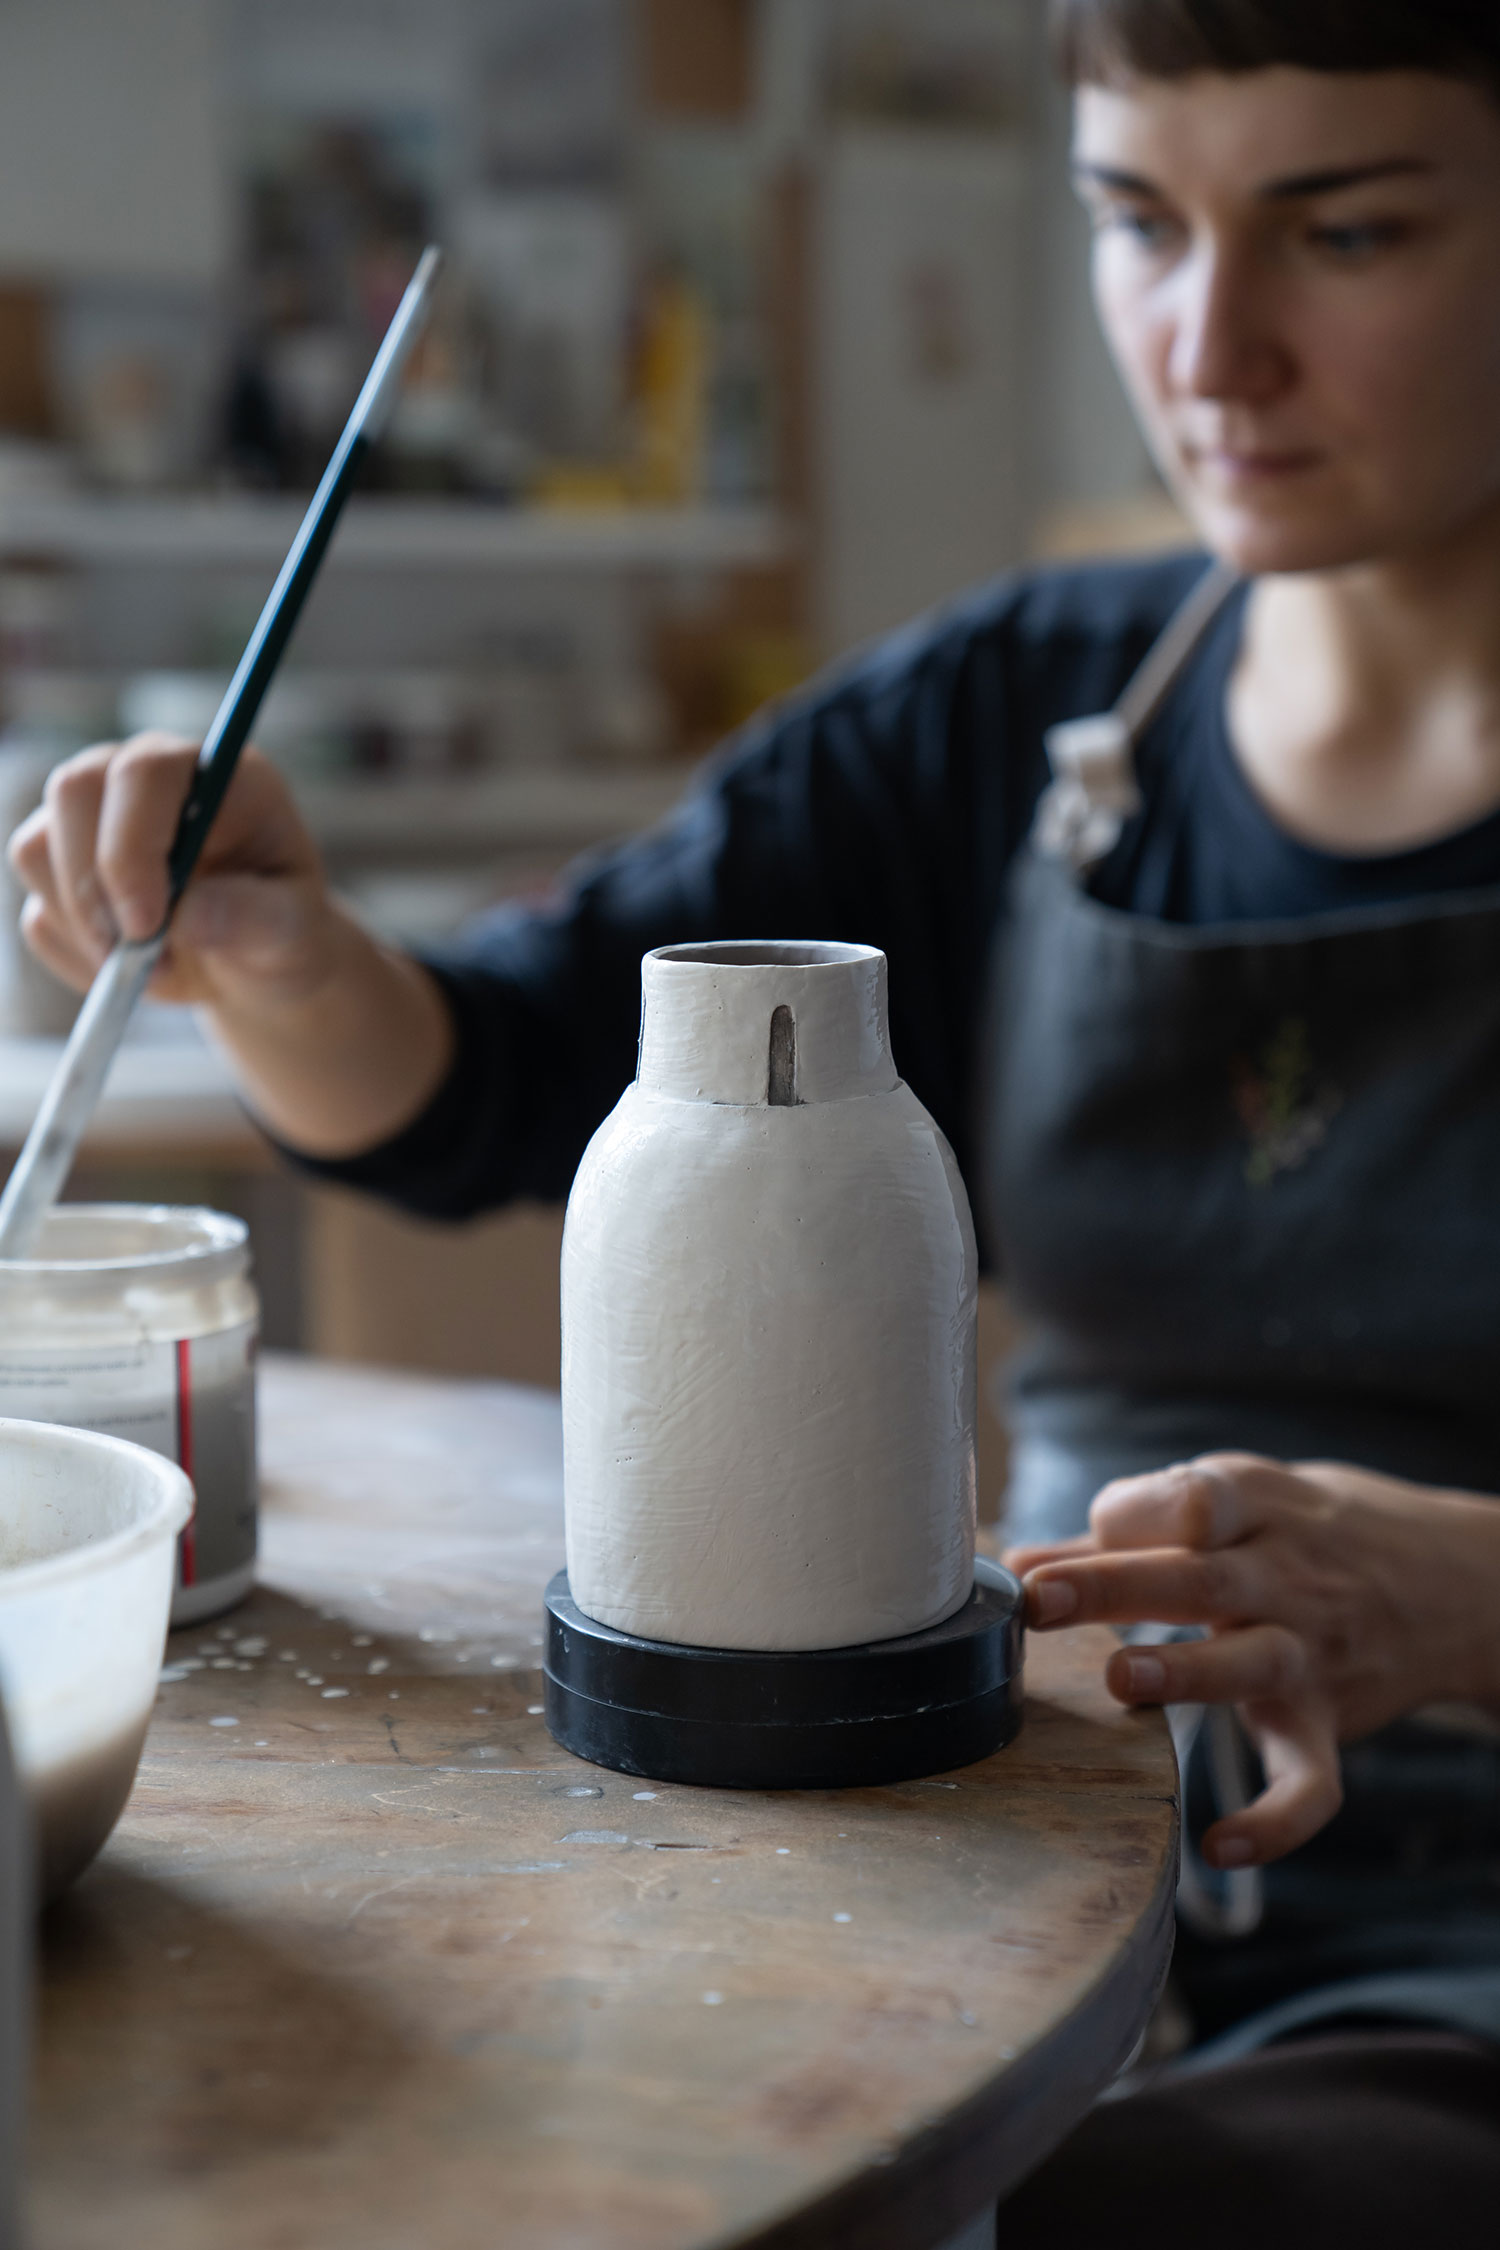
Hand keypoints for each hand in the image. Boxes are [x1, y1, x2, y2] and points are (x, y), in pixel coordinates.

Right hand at [6, 731, 452, 1157]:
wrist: (253, 962)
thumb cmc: (282, 930)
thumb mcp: (291, 930)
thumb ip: (251, 917)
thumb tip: (186, 915)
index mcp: (215, 773)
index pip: (143, 773)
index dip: (131, 845)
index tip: (146, 925)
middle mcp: (144, 777)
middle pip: (73, 792)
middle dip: (93, 887)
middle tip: (135, 958)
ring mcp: (95, 817)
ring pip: (38, 850)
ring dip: (87, 928)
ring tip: (157, 968)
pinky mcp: (62, 865)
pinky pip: (38, 910)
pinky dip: (77, 954)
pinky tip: (132, 967)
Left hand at [1007, 1453, 1499, 1869]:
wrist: (1451, 1579)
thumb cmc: (1300, 1533)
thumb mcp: (1234, 1501)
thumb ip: (1127, 1533)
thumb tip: (1016, 1564)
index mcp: (1255, 1509)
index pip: (1193, 1500)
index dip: (1126, 1516)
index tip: (1046, 1551)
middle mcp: (1285, 1578)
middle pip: (1201, 1575)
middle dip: (1115, 1585)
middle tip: (1038, 1599)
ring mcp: (1313, 1652)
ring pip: (1254, 1662)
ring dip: (1188, 1671)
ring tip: (1121, 1679)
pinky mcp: (1331, 1722)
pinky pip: (1314, 1782)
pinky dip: (1276, 1823)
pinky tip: (1216, 1847)